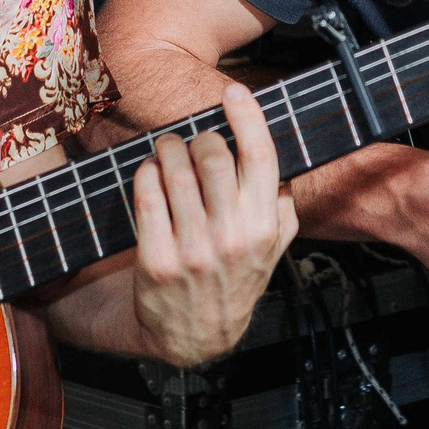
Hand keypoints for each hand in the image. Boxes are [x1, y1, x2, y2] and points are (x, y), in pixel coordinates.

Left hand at [129, 83, 299, 366]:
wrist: (196, 337)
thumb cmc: (234, 282)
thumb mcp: (272, 251)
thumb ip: (282, 211)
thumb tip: (281, 169)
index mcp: (264, 228)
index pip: (261, 157)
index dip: (248, 116)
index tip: (236, 91)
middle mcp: (232, 237)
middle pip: (214, 156)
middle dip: (200, 137)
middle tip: (194, 139)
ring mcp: (193, 250)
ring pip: (176, 171)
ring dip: (168, 148)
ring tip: (167, 149)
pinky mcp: (156, 260)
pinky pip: (147, 196)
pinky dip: (146, 173)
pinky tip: (150, 173)